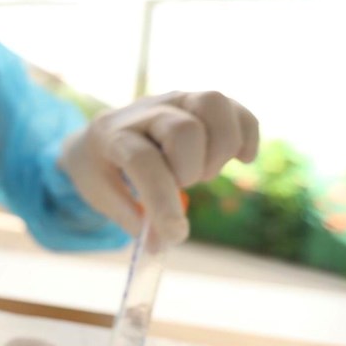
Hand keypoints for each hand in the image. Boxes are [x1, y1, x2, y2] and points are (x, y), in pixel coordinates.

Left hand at [58, 91, 258, 244]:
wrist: (98, 139)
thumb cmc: (102, 171)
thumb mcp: (103, 196)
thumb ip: (133, 220)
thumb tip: (162, 245)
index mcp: (111, 135)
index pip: (143, 160)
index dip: (162, 199)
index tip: (174, 233)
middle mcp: (144, 110)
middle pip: (184, 129)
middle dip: (190, 170)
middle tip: (182, 185)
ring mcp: (175, 100)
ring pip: (213, 103)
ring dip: (220, 148)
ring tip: (206, 171)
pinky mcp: (201, 103)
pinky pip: (238, 110)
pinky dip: (247, 137)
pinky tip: (240, 160)